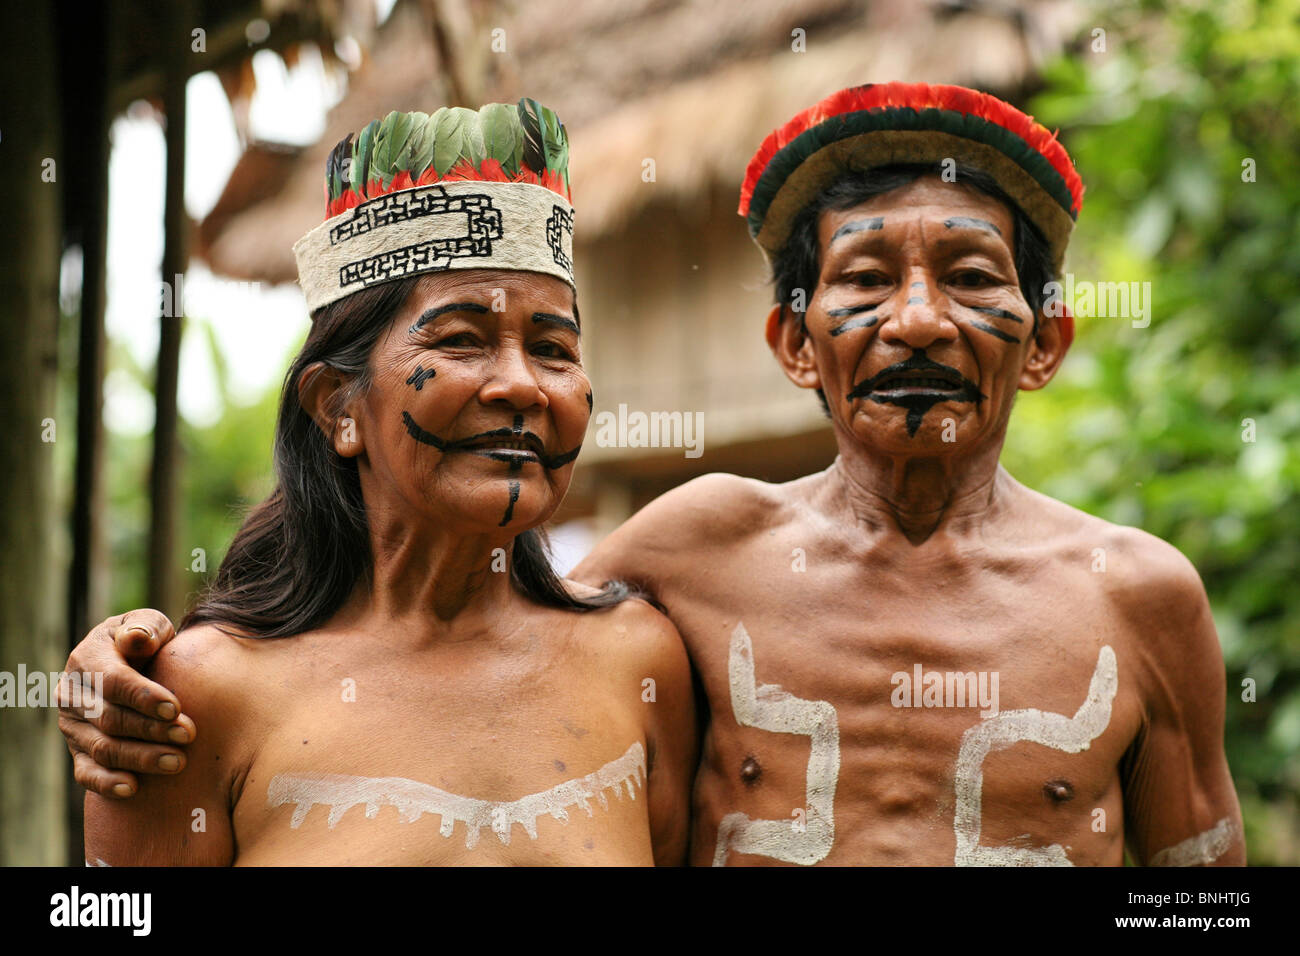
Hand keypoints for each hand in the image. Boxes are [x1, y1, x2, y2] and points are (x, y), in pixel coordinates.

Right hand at [57, 610, 194, 797]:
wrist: (132, 663)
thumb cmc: (146, 641)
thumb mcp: (146, 624)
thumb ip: (144, 627)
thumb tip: (138, 639)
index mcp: (86, 658)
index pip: (112, 682)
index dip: (143, 697)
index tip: (175, 708)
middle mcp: (72, 694)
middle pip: (110, 719)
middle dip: (151, 729)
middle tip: (188, 735)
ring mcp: (73, 726)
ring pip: (103, 748)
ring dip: (141, 758)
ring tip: (178, 762)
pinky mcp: (78, 751)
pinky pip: (86, 772)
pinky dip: (106, 784)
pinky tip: (133, 789)